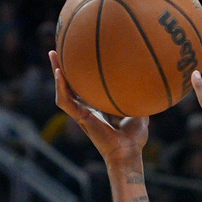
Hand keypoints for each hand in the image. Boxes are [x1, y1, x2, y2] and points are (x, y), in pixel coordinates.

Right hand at [48, 51, 147, 165]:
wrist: (128, 152)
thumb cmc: (134, 136)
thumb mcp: (139, 110)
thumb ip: (139, 96)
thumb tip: (148, 79)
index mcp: (98, 105)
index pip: (86, 85)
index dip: (82, 72)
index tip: (81, 54)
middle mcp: (88, 107)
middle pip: (71, 84)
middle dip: (64, 67)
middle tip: (60, 49)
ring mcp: (82, 112)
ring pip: (63, 90)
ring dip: (57, 73)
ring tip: (54, 55)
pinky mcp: (80, 118)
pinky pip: (65, 101)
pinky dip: (60, 87)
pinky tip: (59, 73)